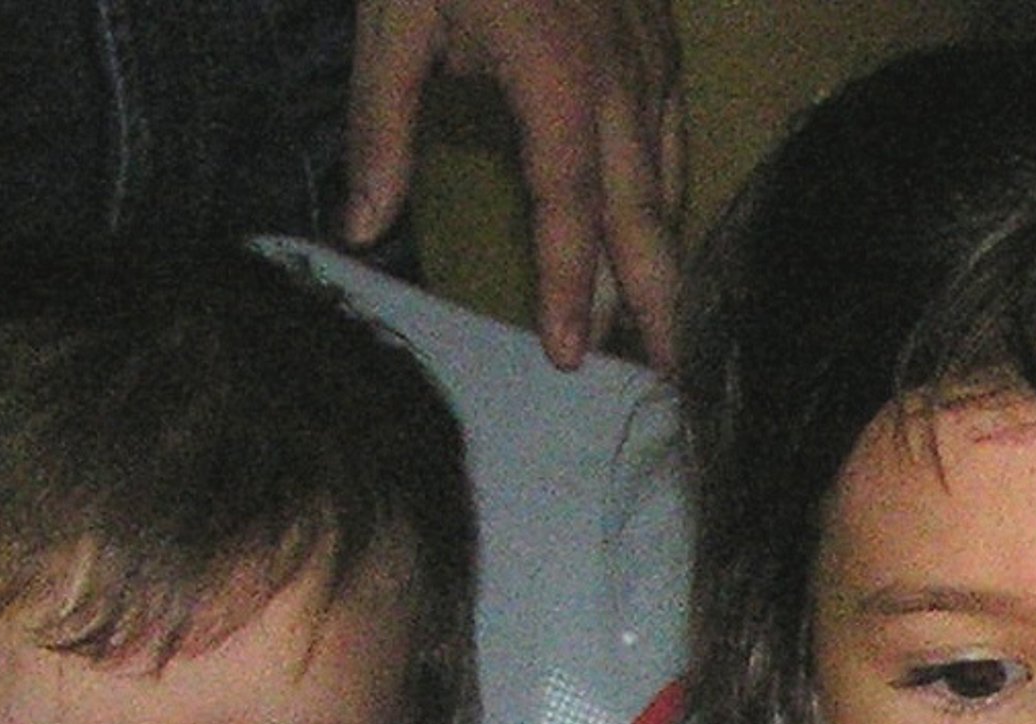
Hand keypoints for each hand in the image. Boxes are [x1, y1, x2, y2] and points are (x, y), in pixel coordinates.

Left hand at [345, 0, 683, 369]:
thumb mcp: (394, 14)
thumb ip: (382, 124)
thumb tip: (361, 227)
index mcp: (553, 71)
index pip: (568, 204)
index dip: (568, 284)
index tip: (570, 355)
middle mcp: (616, 72)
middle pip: (643, 208)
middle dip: (656, 297)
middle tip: (671, 375)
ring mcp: (648, 49)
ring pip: (667, 174)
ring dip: (663, 254)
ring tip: (665, 325)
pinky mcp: (657, 31)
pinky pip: (673, 129)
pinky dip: (668, 189)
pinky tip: (657, 226)